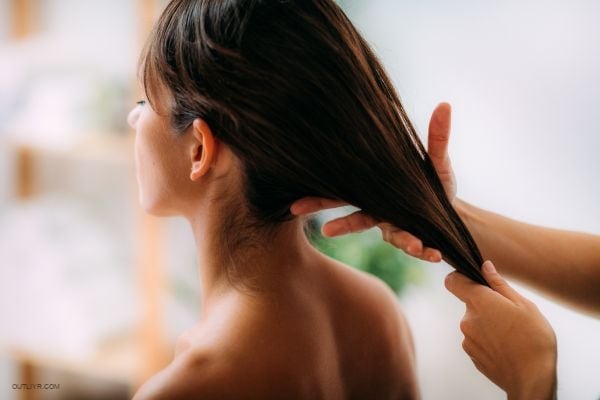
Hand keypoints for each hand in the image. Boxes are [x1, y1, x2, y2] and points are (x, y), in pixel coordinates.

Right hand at [290, 102, 454, 261]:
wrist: (449, 210)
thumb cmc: (432, 183)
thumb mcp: (435, 159)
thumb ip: (437, 137)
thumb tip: (445, 105)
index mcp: (375, 190)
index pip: (343, 193)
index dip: (319, 198)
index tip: (296, 204)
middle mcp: (379, 211)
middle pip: (353, 219)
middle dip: (338, 224)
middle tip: (323, 228)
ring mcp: (394, 226)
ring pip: (393, 236)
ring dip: (402, 240)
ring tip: (415, 246)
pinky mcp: (412, 238)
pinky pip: (417, 245)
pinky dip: (425, 250)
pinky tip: (434, 254)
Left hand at [445, 261, 556, 399]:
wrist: (532, 378)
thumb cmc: (533, 339)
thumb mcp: (524, 305)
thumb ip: (499, 284)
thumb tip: (485, 267)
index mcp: (479, 302)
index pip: (453, 281)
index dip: (460, 278)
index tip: (473, 280)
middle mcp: (467, 319)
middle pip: (470, 303)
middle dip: (486, 305)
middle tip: (509, 314)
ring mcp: (467, 338)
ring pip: (475, 322)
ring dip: (488, 324)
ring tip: (511, 334)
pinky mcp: (471, 354)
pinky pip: (477, 339)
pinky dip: (488, 340)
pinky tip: (506, 346)